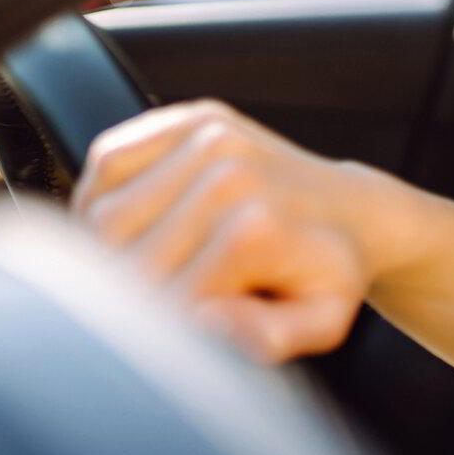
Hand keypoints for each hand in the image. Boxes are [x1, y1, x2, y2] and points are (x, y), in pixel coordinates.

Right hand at [71, 100, 412, 362]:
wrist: (354, 213)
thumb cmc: (328, 274)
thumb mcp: (319, 322)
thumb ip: (266, 336)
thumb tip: (205, 320)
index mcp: (256, 229)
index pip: (152, 290)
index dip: (151, 321)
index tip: (175, 328)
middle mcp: (231, 175)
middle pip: (114, 248)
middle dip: (123, 285)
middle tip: (158, 297)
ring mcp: (212, 138)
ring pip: (100, 208)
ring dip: (104, 244)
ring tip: (147, 262)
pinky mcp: (195, 118)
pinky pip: (108, 159)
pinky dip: (101, 194)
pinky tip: (136, 221)